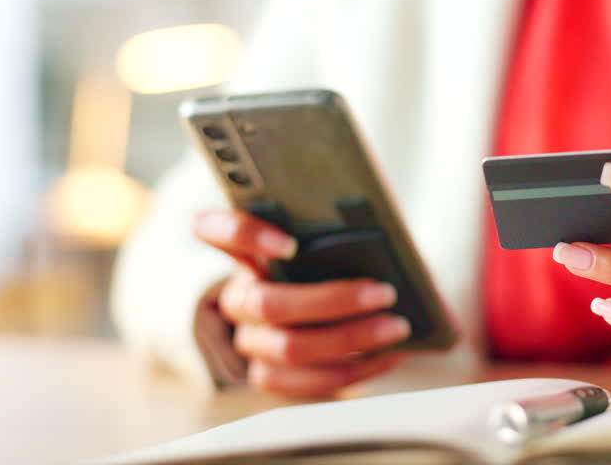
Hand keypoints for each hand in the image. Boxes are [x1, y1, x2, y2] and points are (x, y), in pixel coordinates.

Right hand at [193, 211, 408, 396]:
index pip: (214, 229)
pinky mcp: (269, 375)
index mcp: (245, 252)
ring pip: (291, 348)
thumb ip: (333, 239)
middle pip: (269, 304)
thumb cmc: (328, 269)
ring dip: (352, 339)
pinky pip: (307, 382)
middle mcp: (239, 298)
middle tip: (384, 293)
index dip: (245, 235)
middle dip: (334, 301)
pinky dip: (356, 369)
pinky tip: (388, 354)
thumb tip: (379, 248)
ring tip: (395, 327)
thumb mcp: (323, 248)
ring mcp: (251, 340)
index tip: (290, 244)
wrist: (320, 317)